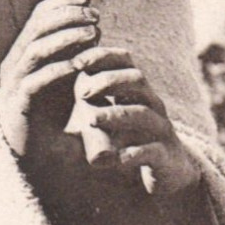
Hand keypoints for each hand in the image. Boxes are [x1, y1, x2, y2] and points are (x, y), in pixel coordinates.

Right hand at [0, 0, 99, 160]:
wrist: (40, 154)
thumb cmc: (55, 112)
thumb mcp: (68, 75)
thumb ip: (75, 51)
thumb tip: (93, 23)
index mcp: (26, 52)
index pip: (39, 17)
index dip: (61, 2)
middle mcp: (17, 63)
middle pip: (36, 28)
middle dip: (67, 15)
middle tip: (95, 15)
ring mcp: (14, 84)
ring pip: (35, 50)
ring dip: (65, 38)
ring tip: (92, 33)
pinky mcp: (18, 106)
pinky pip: (34, 83)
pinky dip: (57, 71)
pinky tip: (78, 66)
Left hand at [71, 47, 200, 196]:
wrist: (169, 167)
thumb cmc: (132, 136)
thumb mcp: (112, 113)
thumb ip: (92, 97)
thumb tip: (55, 74)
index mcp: (137, 90)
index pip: (124, 61)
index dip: (102, 57)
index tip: (77, 61)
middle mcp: (152, 104)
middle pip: (137, 80)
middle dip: (108, 82)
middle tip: (81, 93)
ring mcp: (161, 129)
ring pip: (143, 114)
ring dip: (115, 115)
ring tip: (91, 120)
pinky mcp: (165, 156)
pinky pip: (152, 151)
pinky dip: (133, 153)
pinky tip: (115, 158)